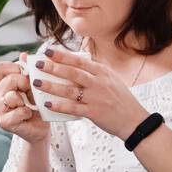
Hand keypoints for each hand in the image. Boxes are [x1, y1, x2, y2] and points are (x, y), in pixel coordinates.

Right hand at [0, 51, 50, 144]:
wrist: (40, 129)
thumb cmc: (39, 106)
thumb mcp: (36, 86)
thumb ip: (29, 71)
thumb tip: (24, 55)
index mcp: (2, 85)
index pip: (0, 68)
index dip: (15, 68)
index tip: (28, 76)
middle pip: (8, 80)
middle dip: (26, 84)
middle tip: (32, 93)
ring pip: (11, 95)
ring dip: (27, 99)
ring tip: (31, 104)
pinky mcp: (4, 122)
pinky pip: (19, 111)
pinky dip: (29, 112)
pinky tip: (30, 115)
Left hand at [31, 45, 149, 139]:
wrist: (134, 120)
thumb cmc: (122, 100)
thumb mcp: (112, 80)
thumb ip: (95, 72)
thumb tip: (76, 64)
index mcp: (103, 73)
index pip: (79, 60)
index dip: (62, 55)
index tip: (48, 51)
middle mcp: (99, 83)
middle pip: (72, 72)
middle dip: (52, 67)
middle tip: (38, 64)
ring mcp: (96, 98)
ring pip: (69, 90)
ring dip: (51, 86)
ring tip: (37, 83)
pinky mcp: (94, 113)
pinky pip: (73, 108)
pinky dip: (59, 106)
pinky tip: (48, 104)